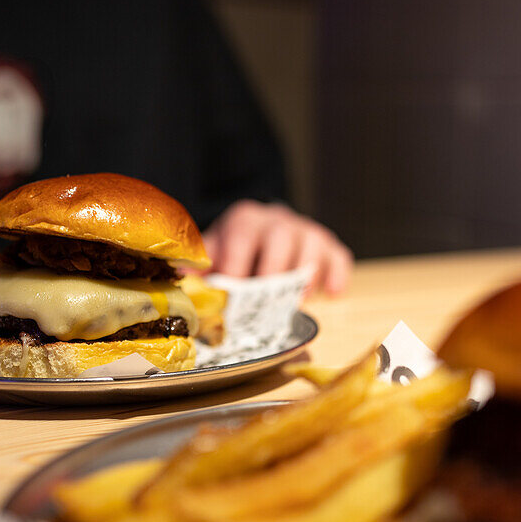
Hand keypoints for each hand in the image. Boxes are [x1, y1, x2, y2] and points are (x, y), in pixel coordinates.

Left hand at [203, 200, 352, 294]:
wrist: (261, 233)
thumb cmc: (235, 252)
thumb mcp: (214, 253)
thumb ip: (200, 265)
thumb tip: (182, 276)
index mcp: (245, 219)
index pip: (242, 234)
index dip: (237, 263)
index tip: (231, 291)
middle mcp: (277, 219)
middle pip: (281, 235)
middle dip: (274, 270)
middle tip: (265, 302)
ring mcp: (305, 231)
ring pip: (314, 243)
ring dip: (306, 274)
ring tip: (296, 302)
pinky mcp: (328, 245)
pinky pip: (339, 255)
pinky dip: (338, 274)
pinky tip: (332, 294)